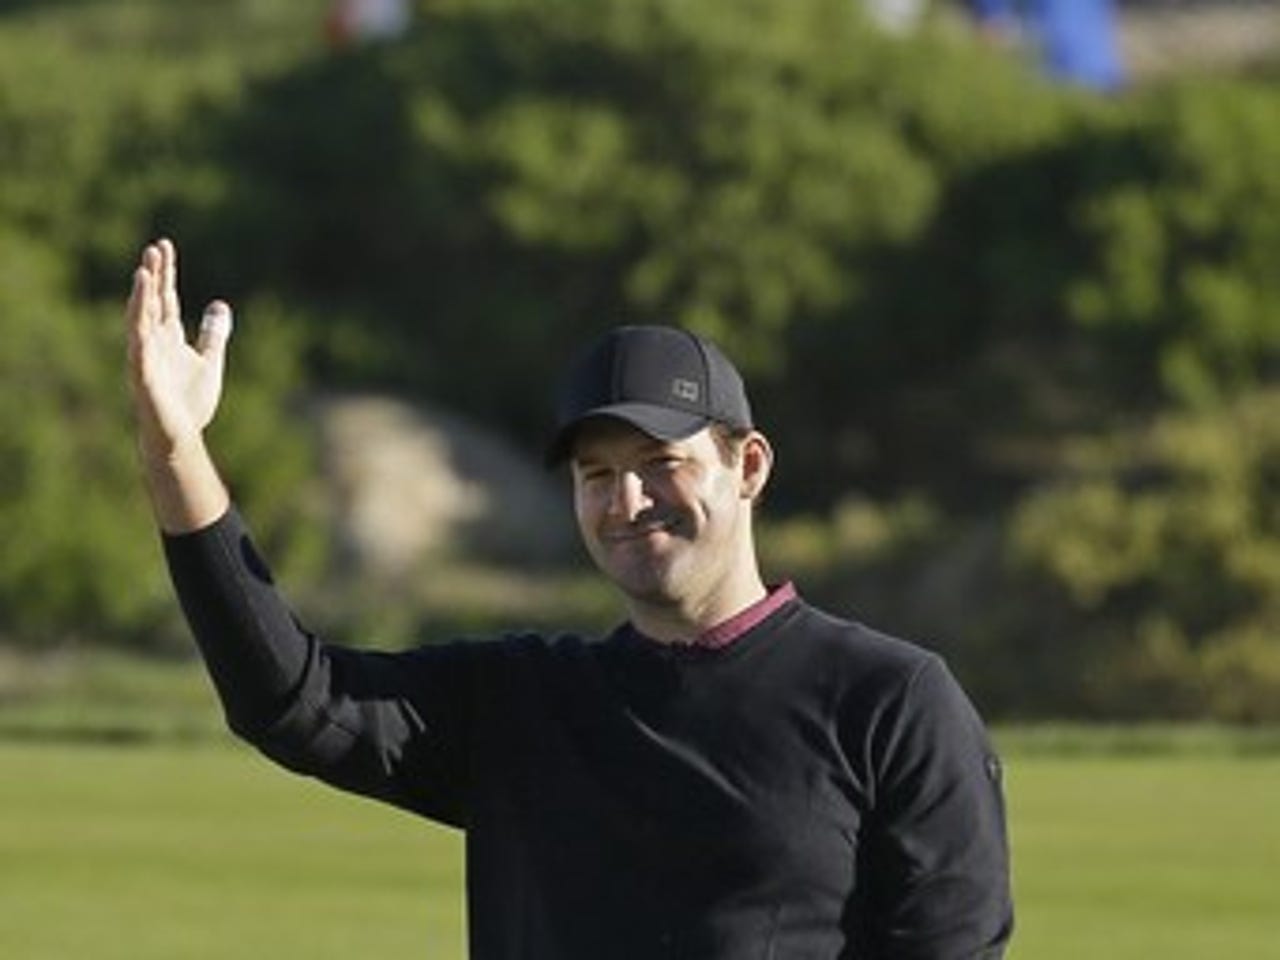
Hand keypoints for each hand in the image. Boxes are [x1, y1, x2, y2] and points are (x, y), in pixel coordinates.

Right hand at [126, 238, 231, 464]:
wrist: (180, 437)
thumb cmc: (190, 403)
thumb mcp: (209, 360)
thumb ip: (213, 334)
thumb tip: (219, 305)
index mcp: (169, 338)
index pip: (166, 298)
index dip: (166, 273)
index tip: (165, 246)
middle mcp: (154, 342)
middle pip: (153, 301)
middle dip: (154, 275)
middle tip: (156, 246)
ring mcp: (146, 356)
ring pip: (142, 317)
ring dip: (143, 293)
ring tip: (145, 268)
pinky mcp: (143, 372)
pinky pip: (138, 342)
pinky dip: (139, 321)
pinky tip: (140, 305)